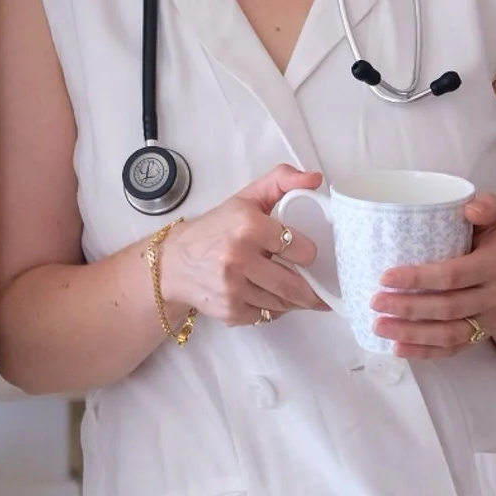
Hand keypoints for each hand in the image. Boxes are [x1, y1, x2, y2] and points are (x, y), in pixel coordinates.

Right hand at [157, 163, 326, 329]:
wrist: (174, 263)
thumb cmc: (215, 229)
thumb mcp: (247, 197)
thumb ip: (282, 181)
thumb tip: (315, 179)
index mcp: (248, 226)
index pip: (300, 248)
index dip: (308, 252)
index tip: (308, 254)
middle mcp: (239, 258)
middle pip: (294, 284)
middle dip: (312, 289)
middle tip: (321, 288)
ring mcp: (233, 288)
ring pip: (283, 303)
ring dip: (295, 300)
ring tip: (299, 291)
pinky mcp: (229, 311)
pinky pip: (267, 316)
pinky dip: (274, 309)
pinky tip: (271, 297)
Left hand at [370, 193, 495, 359]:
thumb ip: (488, 205)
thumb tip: (469, 209)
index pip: (454, 275)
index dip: (419, 278)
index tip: (386, 276)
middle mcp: (495, 297)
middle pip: (447, 308)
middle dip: (408, 307)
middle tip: (375, 301)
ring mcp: (488, 321)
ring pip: (448, 334)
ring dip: (411, 333)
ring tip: (379, 325)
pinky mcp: (480, 337)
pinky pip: (452, 350)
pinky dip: (424, 352)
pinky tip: (397, 348)